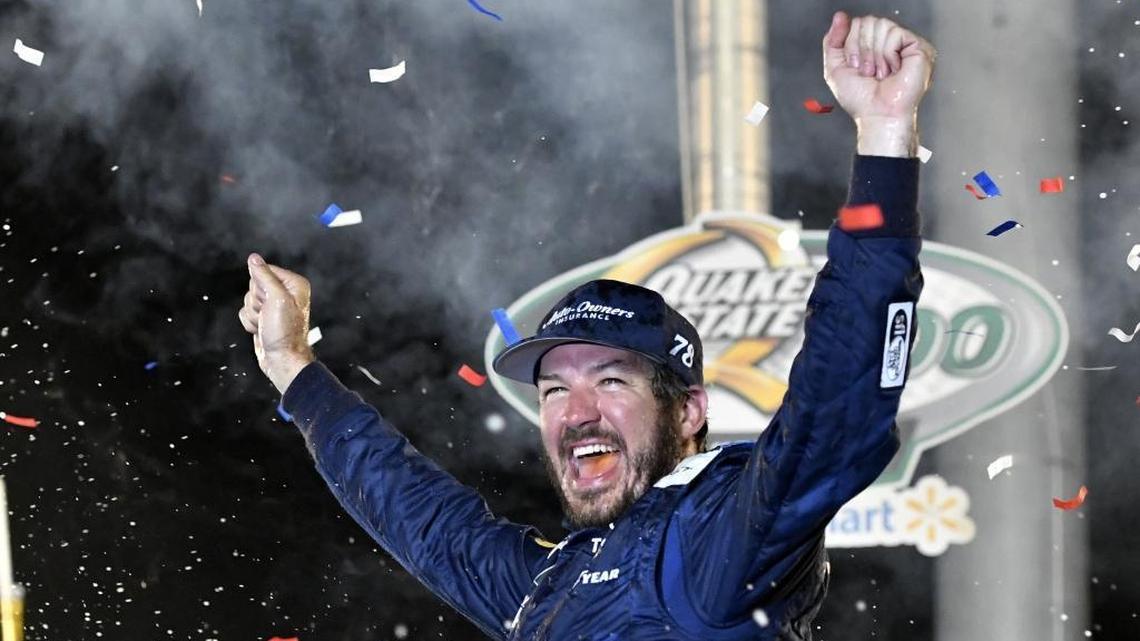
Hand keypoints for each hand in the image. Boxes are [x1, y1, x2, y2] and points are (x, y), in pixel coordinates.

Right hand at [238, 253, 314, 393]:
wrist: (281, 359)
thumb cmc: (284, 331)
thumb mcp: (276, 299)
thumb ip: (264, 276)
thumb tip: (253, 258)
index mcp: (294, 284)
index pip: (264, 270)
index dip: (261, 287)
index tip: (271, 302)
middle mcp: (285, 293)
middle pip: (254, 285)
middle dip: (256, 302)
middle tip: (269, 315)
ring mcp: (274, 306)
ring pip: (247, 300)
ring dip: (253, 314)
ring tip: (266, 324)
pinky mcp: (264, 317)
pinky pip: (245, 312)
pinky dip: (250, 322)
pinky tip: (261, 330)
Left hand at [822, 12, 935, 155]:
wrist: (878, 115)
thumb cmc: (861, 99)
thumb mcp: (835, 69)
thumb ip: (832, 41)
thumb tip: (840, 16)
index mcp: (873, 45)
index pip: (857, 23)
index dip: (851, 45)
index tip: (856, 68)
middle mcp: (889, 42)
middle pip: (867, 21)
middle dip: (862, 49)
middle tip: (869, 73)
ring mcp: (905, 43)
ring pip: (880, 24)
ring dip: (874, 55)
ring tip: (881, 73)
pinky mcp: (919, 47)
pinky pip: (894, 33)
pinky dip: (888, 54)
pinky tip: (893, 70)